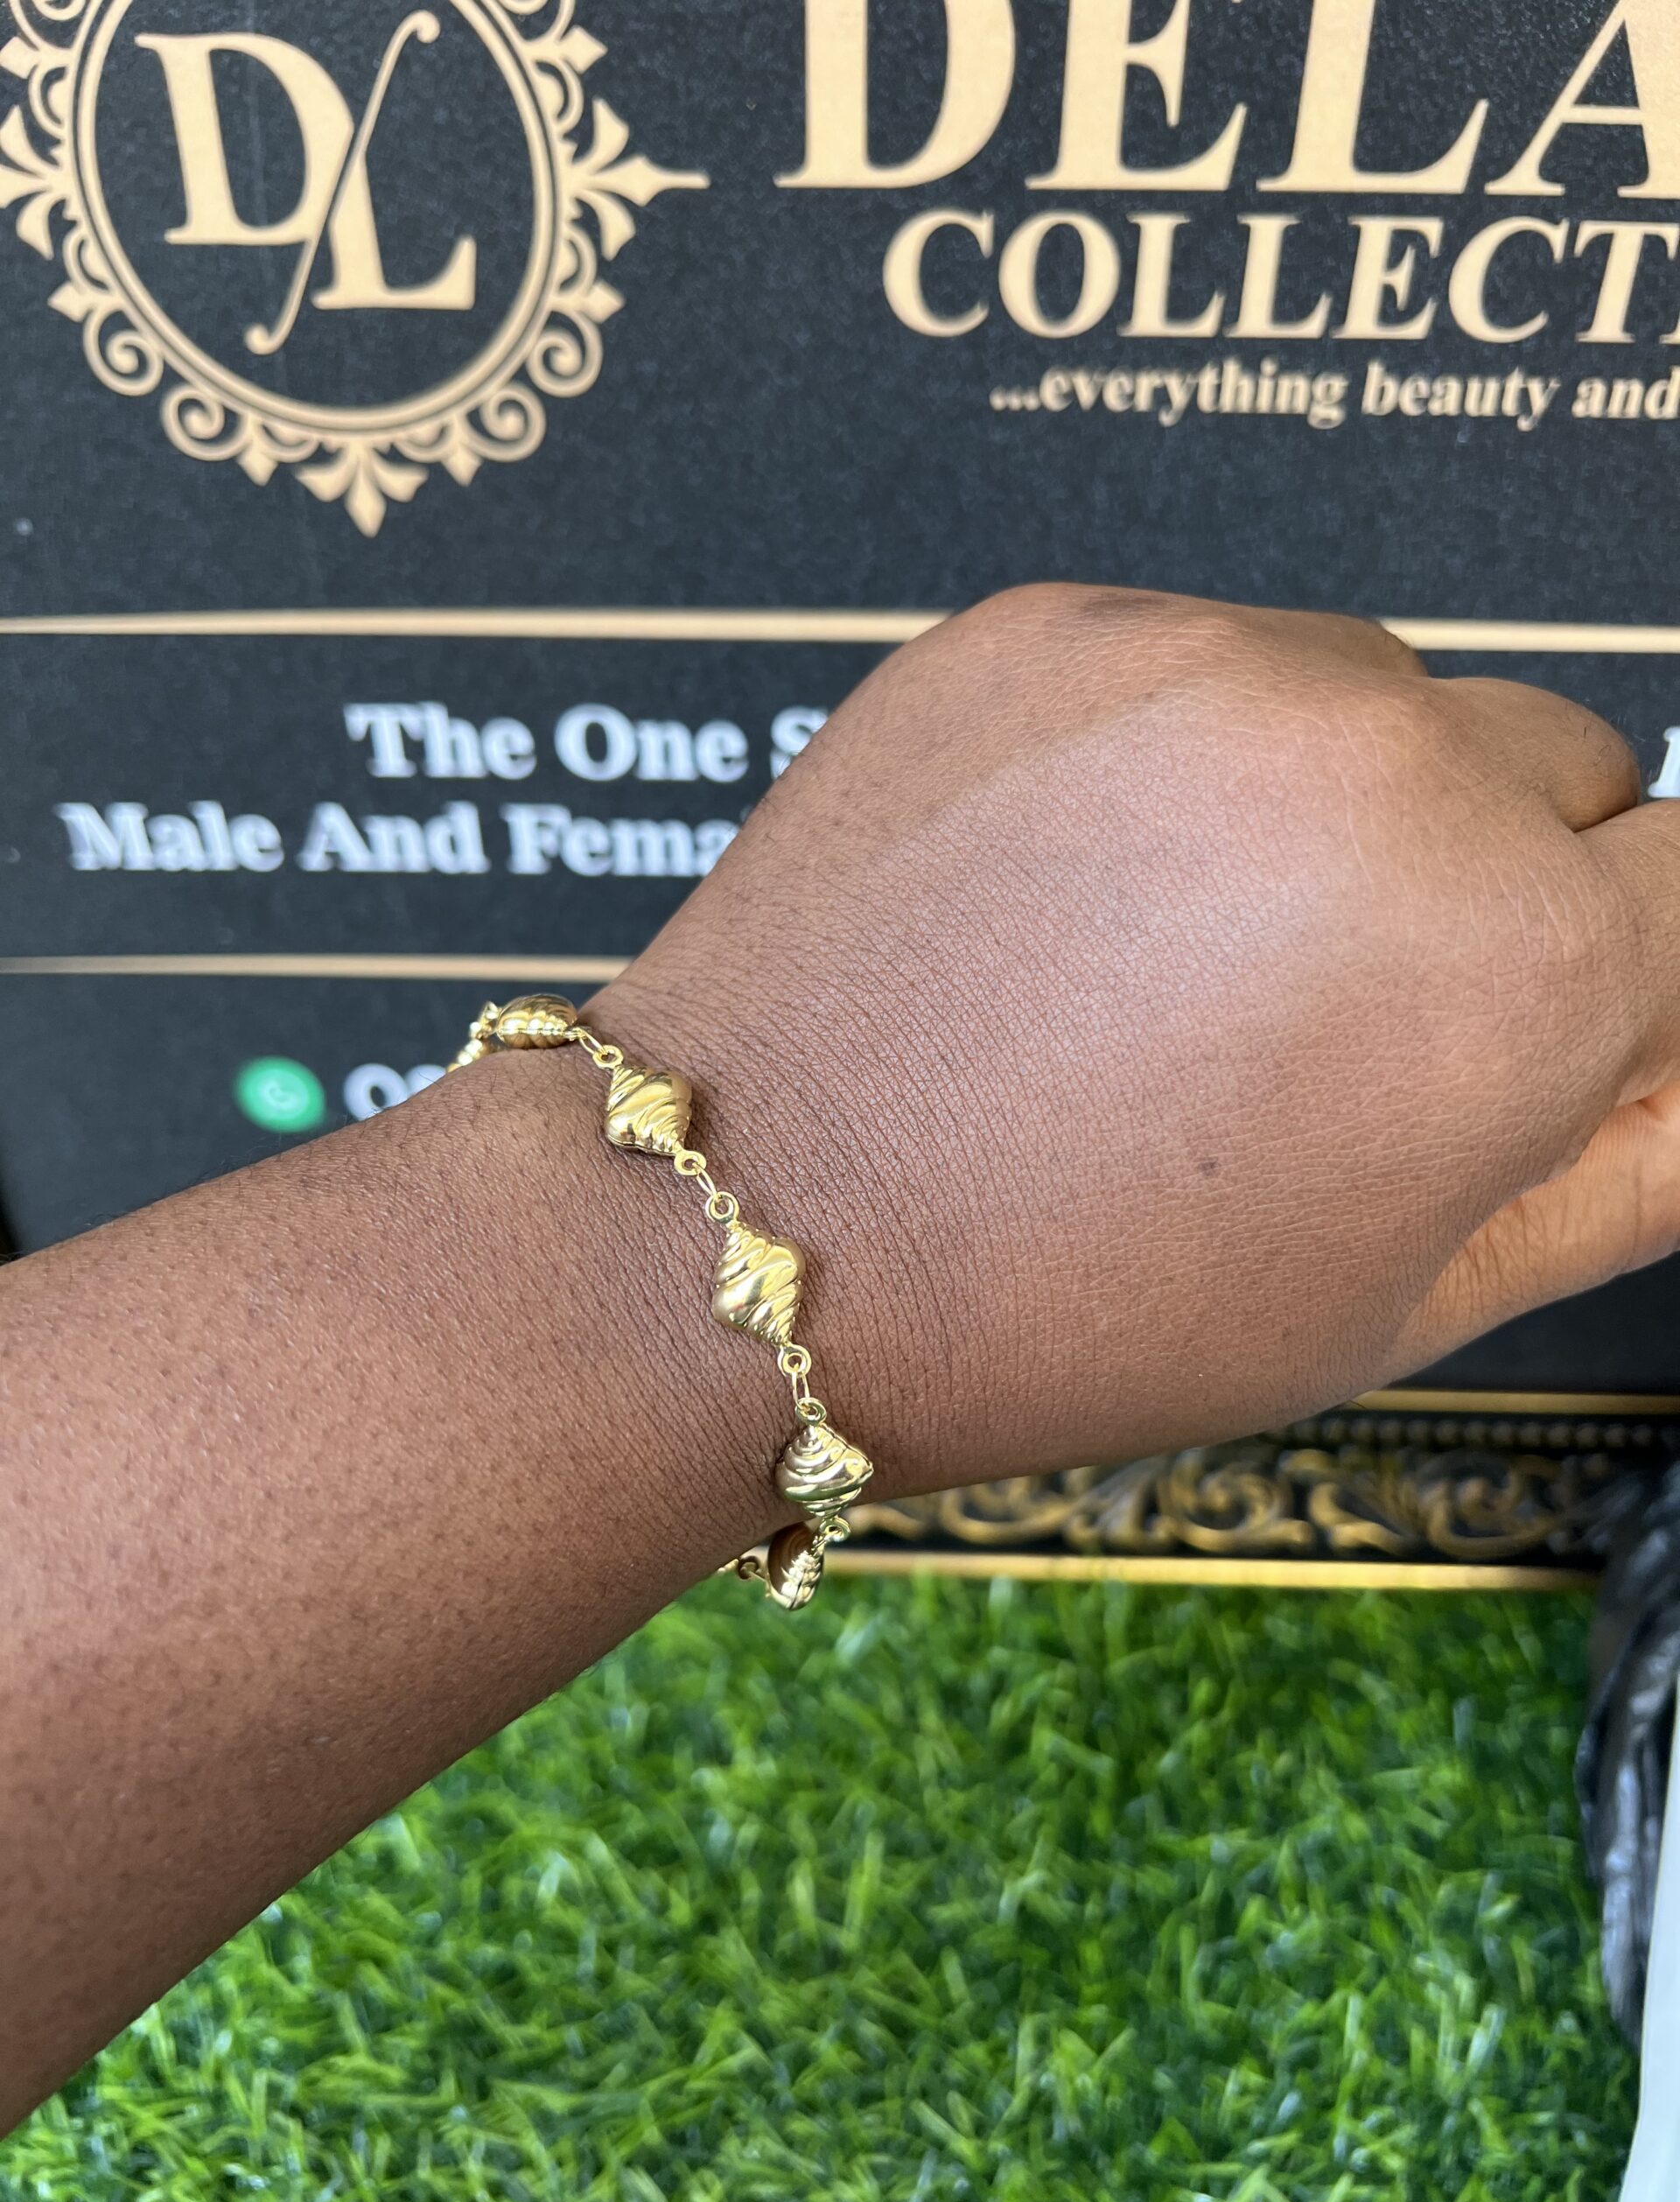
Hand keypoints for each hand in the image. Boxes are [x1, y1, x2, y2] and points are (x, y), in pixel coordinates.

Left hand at [591, 586, 1679, 1488]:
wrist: (750, 1225)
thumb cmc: (1067, 1301)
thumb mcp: (1396, 1297)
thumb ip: (1625, 1164)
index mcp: (1518, 959)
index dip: (1621, 963)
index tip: (1521, 1015)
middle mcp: (1391, 767)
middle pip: (1558, 766)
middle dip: (1491, 877)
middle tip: (1322, 1014)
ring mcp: (1209, 666)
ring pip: (1382, 697)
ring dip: (1335, 801)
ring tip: (1173, 955)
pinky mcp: (1057, 621)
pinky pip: (1208, 660)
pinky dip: (1179, 754)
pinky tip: (1069, 888)